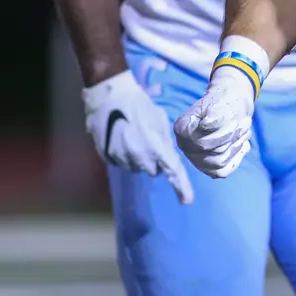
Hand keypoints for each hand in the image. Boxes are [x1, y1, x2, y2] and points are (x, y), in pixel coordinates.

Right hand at [82, 71, 193, 203]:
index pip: (173, 170)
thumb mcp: (159, 119)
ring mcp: (121, 158)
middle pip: (153, 171)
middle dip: (155, 161)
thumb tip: (167, 154)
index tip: (187, 201)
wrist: (110, 95)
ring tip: (133, 137)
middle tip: (150, 142)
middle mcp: (139, 156)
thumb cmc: (139, 104)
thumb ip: (165, 140)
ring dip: (138, 159)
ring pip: (136, 168)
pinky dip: (124, 156)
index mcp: (156, 146)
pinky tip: (121, 139)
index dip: (181, 186)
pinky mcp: (107, 157)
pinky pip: (122, 163)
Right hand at [173, 68, 256, 177]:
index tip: (234, 117)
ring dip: (236, 147)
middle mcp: (184, 144)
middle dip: (232, 137)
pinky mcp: (207, 165)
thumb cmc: (225, 100)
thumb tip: (207, 125)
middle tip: (246, 122)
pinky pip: (222, 172)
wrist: (230, 101)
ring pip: (219, 162)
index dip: (223, 133)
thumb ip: (215, 115)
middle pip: (213, 151)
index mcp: (182, 127)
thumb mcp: (222, 102)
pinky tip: (243, 145)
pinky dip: (236, 159)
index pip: (203, 141)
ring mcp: (194, 156)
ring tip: (245, 131)